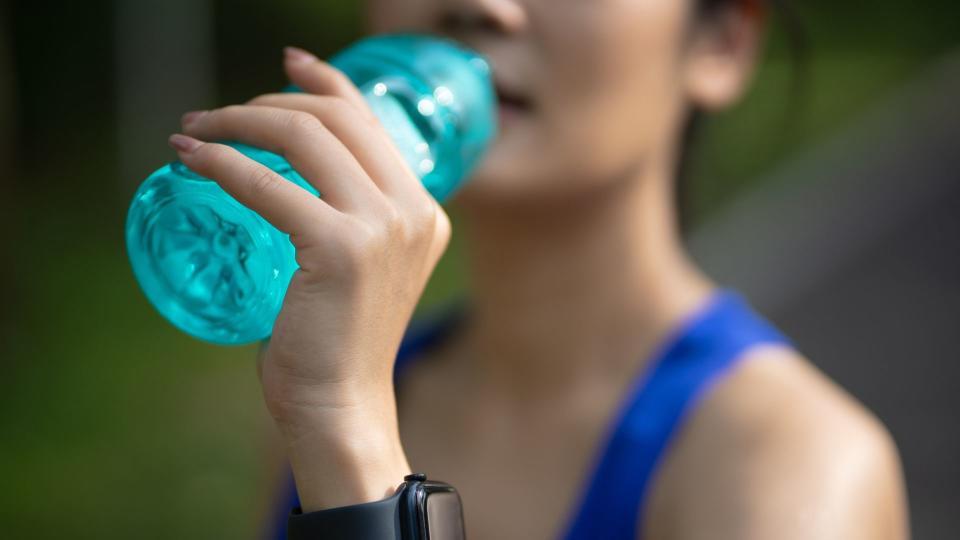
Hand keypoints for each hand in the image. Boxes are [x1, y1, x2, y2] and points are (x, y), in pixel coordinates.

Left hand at [168, 47, 450, 510]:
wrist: (342, 404)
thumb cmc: (337, 341)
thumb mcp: (358, 267)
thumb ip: (349, 217)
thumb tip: (289, 172)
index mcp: (424, 210)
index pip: (372, 123)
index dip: (328, 82)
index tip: (288, 64)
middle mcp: (414, 210)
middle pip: (337, 119)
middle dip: (268, 100)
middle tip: (216, 115)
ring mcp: (384, 227)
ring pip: (304, 137)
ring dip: (238, 120)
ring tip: (196, 130)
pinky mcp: (343, 248)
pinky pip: (268, 185)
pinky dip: (222, 164)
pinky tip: (191, 160)